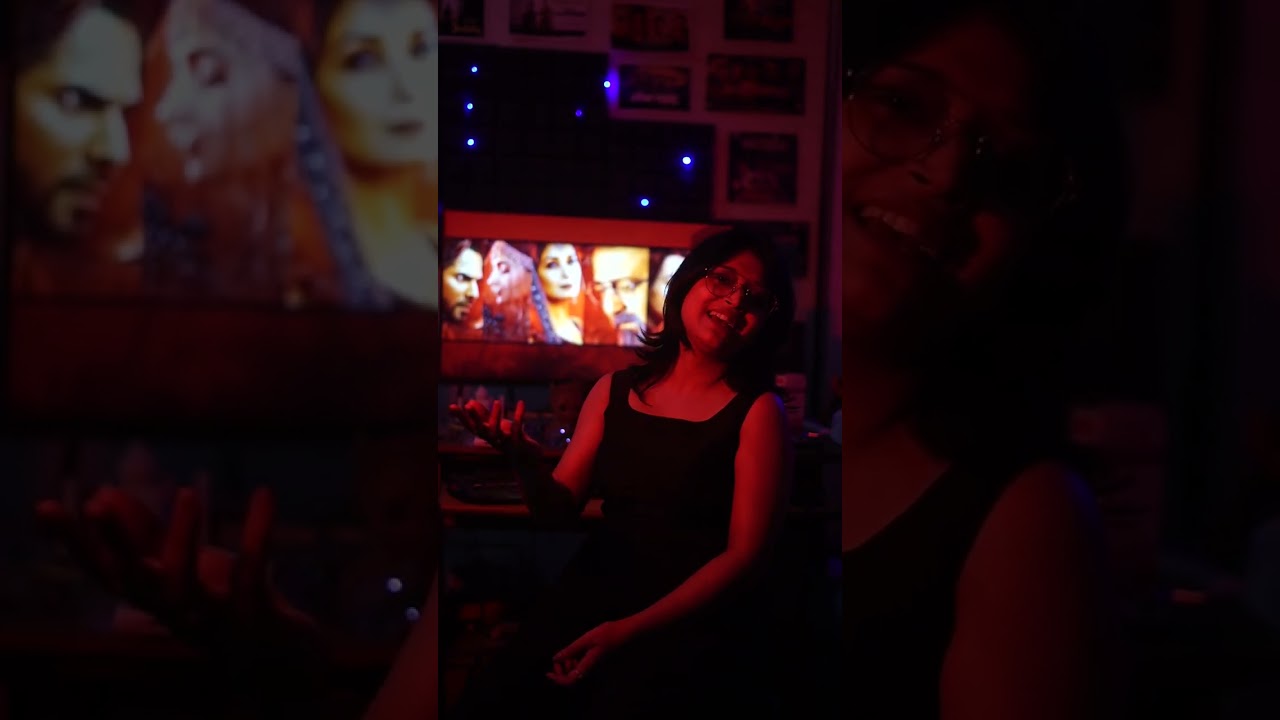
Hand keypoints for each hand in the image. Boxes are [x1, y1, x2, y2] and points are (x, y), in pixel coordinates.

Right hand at [35, 483, 314, 660]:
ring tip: (186, 492)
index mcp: (151, 598)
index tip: (44, 507)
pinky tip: (263, 494)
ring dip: (182, 538)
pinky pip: (251, 573)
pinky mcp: (253, 616)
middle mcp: (172, 611)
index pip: (102, 571)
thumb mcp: (181, 567)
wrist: (277, 657)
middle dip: (113, 544)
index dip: (73, 543)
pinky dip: (257, 534)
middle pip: (132, 583)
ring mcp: (211, 618)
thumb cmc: (219, 604)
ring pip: (185, 585)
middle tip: (95, 503)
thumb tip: (101, 492)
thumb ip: (143, 534)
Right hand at [449, 398, 535, 456]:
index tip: (451, 407)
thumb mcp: (495, 426)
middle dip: (474, 418)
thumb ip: (483, 415)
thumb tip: (469, 402)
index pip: (470, 427)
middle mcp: (493, 440)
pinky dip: (519, 415)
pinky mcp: (520, 442)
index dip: (461, 418)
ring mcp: (506, 443)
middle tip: (468, 405)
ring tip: (496, 401)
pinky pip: (518, 428)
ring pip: (497, 432)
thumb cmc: (509, 440)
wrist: (528, 459)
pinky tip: (520, 403)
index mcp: (487, 436)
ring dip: (495, 417)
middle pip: (480, 431)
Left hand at [546, 620, 634, 685]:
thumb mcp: (586, 639)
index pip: (570, 681)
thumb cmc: (607, 634)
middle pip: (571, 678)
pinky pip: (580, 665)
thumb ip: (571, 650)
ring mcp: (592, 665)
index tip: (548, 673)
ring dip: (568, 663)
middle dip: (562, 669)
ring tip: (570, 651)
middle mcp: (589, 669)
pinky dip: (574, 659)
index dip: (558, 680)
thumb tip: (555, 659)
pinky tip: (575, 650)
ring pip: (575, 671)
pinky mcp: (593, 661)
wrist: (624, 632)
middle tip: (560, 656)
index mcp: (587, 665)